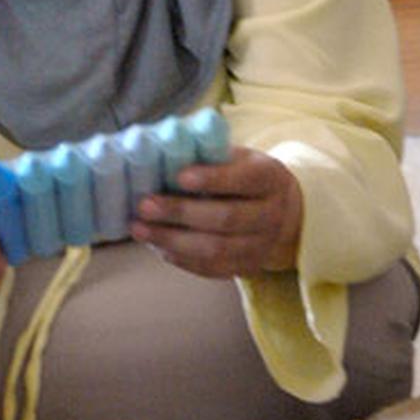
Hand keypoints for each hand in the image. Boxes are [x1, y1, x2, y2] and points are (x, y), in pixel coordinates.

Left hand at [130, 147, 302, 277]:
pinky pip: (211, 268)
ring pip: (215, 249)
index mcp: (270, 178)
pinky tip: (156, 245)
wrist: (280, 211)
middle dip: (180, 212)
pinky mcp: (246, 268)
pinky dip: (179, 258)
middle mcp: (271, 215)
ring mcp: (261, 246)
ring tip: (139, 228)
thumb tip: (163, 151)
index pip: (245, 179)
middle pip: (226, 218)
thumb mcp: (237, 156)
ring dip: (172, 240)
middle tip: (145, 205)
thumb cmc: (243, 176)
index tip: (179, 176)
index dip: (213, 179)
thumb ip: (208, 154)